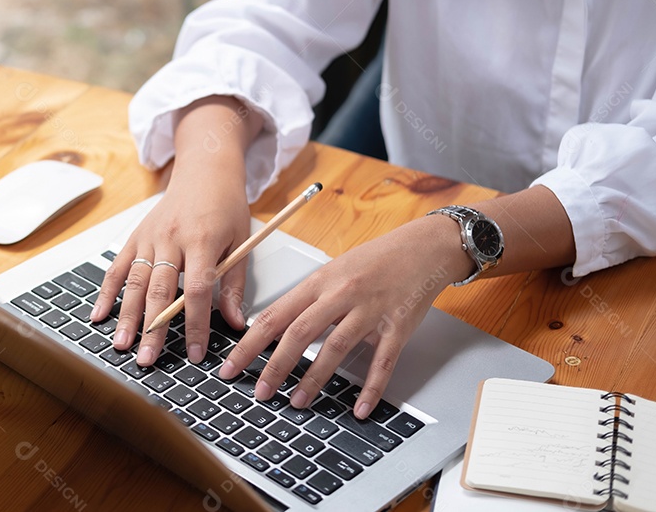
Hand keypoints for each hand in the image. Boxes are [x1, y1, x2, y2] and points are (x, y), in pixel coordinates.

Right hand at [91, 97, 263, 365]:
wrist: (204, 170)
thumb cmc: (226, 205)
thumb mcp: (241, 242)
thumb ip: (234, 284)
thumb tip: (235, 323)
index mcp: (202, 240)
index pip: (196, 290)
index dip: (195, 324)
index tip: (195, 353)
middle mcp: (171, 239)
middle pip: (159, 290)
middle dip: (152, 329)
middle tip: (148, 359)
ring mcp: (149, 237)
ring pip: (135, 282)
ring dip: (126, 316)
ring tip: (121, 344)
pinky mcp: (136, 236)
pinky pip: (118, 267)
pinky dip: (107, 292)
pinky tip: (99, 314)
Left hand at [218, 215, 473, 418]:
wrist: (424, 247)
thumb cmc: (376, 260)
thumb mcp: (333, 270)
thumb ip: (307, 299)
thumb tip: (273, 327)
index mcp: (319, 281)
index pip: (274, 314)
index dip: (249, 344)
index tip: (231, 366)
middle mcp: (341, 294)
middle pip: (299, 333)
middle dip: (274, 366)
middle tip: (259, 393)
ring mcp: (370, 310)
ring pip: (336, 348)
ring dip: (313, 379)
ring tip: (297, 402)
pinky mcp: (398, 326)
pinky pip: (382, 362)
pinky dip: (371, 388)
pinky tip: (359, 408)